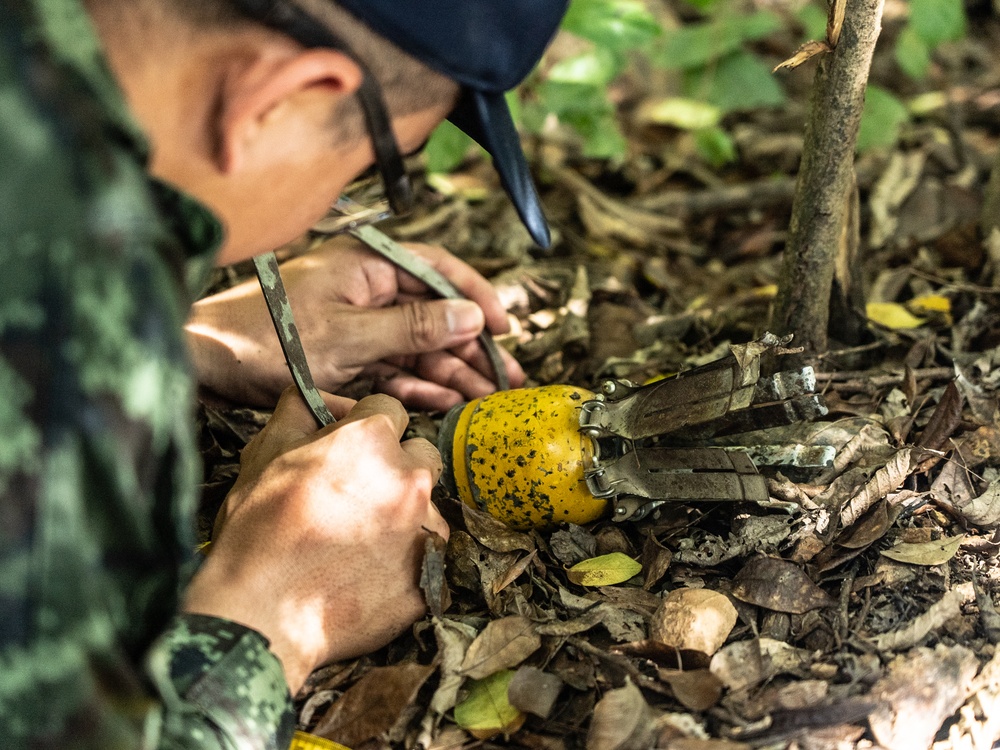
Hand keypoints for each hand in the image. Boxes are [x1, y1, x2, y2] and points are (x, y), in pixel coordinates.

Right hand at [183, 388, 447, 692]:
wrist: (262, 615)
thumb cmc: (257, 533)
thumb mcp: (264, 455)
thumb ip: (298, 412)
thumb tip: (318, 397)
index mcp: (371, 440)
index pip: (389, 409)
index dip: (364, 426)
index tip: (348, 448)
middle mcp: (410, 478)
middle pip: (421, 454)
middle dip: (396, 466)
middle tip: (356, 496)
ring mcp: (426, 529)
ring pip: (427, 507)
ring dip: (402, 516)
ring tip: (357, 544)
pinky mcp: (431, 576)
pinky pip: (427, 556)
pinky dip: (406, 561)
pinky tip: (368, 575)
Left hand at [187, 235, 525, 410]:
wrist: (204, 365)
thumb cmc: (264, 339)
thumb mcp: (348, 336)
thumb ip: (414, 326)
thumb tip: (471, 316)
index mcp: (367, 266)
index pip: (438, 271)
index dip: (475, 298)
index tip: (503, 329)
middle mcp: (366, 289)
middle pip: (433, 314)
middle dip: (469, 348)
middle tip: (505, 379)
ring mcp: (357, 323)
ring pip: (417, 346)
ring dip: (449, 372)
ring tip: (484, 398)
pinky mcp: (346, 353)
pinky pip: (392, 366)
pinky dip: (416, 383)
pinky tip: (445, 402)